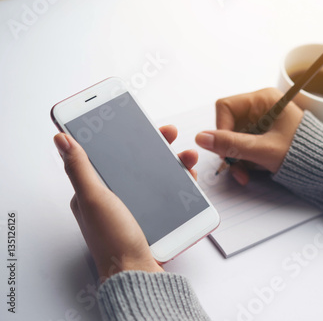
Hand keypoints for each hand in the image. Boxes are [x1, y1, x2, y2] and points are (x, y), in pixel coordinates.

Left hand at [53, 125, 197, 280]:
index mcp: (95, 191)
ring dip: (173, 162)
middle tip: (170, 133)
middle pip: (136, 161)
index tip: (136, 120)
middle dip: (155, 144)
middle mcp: (115, 197)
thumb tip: (62, 138)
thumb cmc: (114, 240)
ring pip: (156, 175)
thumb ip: (80, 168)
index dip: (123, 136)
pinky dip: (180, 184)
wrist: (139, 274)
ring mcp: (136, 207)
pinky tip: (189, 179)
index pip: (109, 154)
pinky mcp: (154, 217)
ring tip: (187, 157)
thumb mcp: (94, 199)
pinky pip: (168, 193)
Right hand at [195, 88, 302, 184]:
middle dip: (230, 150)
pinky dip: (244, 161)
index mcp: (264, 99)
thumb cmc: (303, 153)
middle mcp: (261, 107)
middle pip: (228, 125)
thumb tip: (202, 138)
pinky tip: (252, 171)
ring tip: (247, 174)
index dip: (221, 129)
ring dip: (237, 159)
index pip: (225, 107)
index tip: (226, 150)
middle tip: (236, 168)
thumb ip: (232, 145)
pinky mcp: (262, 135)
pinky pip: (243, 146)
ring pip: (234, 139)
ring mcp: (261, 122)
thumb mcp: (264, 150)